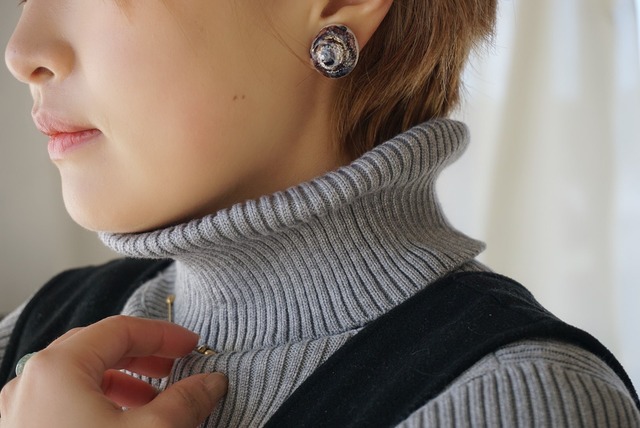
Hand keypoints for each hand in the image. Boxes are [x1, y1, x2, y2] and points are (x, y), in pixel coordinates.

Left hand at [0, 316, 226, 427]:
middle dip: (143, 356)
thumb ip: (186, 400)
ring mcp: (20, 411)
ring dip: (123, 382)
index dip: (164, 334)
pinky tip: (124, 426)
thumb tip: (212, 382)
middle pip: (97, 349)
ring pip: (79, 379)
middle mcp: (31, 382)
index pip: (120, 330)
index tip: (193, 346)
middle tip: (176, 367)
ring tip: (154, 402)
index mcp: (59, 367)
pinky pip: (65, 404)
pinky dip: (100, 404)